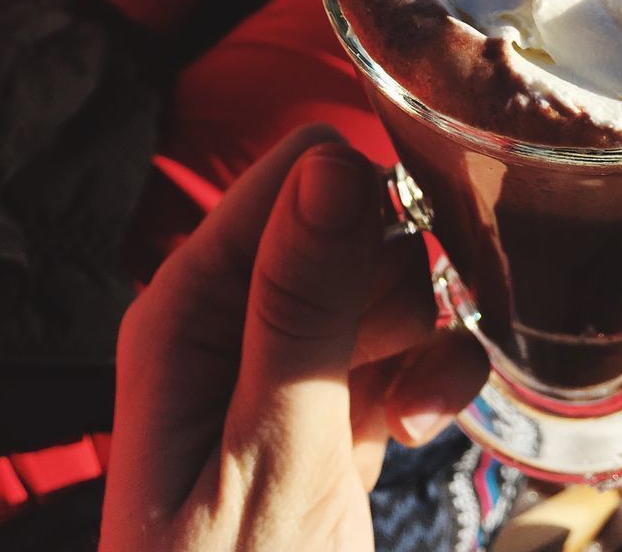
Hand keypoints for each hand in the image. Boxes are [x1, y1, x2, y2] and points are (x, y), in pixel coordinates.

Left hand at [100, 127, 487, 551]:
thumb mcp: (269, 455)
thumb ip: (301, 308)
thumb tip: (336, 167)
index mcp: (192, 305)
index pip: (295, 174)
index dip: (366, 203)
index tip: (407, 268)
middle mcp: (233, 320)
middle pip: (353, 223)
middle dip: (396, 281)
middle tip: (390, 359)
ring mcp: (285, 366)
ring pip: (387, 283)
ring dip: (421, 333)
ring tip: (412, 407)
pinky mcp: (330, 410)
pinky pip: (400, 347)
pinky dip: (429, 373)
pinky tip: (425, 422)